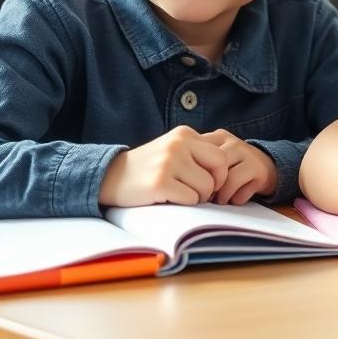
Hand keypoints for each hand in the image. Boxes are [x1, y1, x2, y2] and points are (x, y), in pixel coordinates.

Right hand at [98, 126, 228, 206]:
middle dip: (213, 186)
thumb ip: (197, 153)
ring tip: (178, 194)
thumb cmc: (147, 168)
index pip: (221, 156)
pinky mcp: (160, 182)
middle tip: (198, 193)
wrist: (109, 177)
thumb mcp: (173, 149)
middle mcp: (178, 144)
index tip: (208, 184)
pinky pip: (190, 199)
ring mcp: (168, 162)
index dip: (220, 175)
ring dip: (197, 198)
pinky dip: (184, 204)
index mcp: (184, 134)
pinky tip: (167, 199)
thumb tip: (228, 170)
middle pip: (219, 169)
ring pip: (206, 187)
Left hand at [199, 129, 278, 204]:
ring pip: (226, 179)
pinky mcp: (260, 170)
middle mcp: (234, 142)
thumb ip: (198, 161)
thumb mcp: (215, 157)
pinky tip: (234, 199)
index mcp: (217, 137)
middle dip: (208, 187)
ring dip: (221, 196)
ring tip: (219, 201)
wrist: (268, 165)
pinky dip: (235, 198)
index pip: (197, 154)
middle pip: (212, 167)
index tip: (193, 186)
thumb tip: (178, 182)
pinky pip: (240, 188)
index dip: (194, 174)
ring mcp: (248, 154)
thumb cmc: (232, 166)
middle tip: (206, 197)